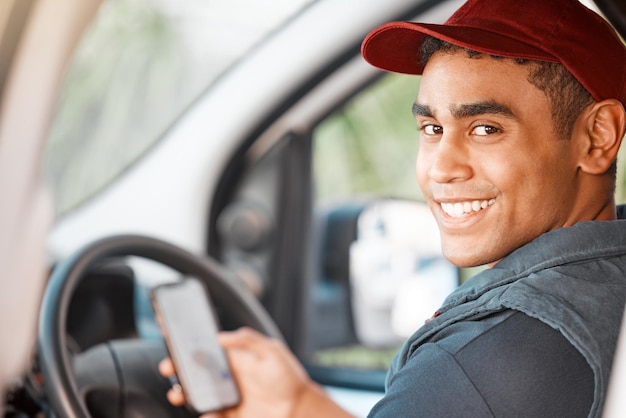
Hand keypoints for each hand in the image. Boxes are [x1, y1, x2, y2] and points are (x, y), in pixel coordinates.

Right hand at [159, 327, 351, 417]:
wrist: (299, 408)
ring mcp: (227, 396)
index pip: (206, 349)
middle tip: (169, 369)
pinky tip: (207, 412)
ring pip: (197, 394)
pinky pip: (210, 414)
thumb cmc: (289, 377)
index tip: (173, 342)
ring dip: (184, 393)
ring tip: (178, 393)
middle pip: (195, 372)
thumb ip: (248, 340)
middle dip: (178, 370)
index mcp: (235, 358)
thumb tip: (222, 336)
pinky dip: (204, 414)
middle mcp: (227, 377)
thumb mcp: (272, 351)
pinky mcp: (230, 414)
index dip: (189, 346)